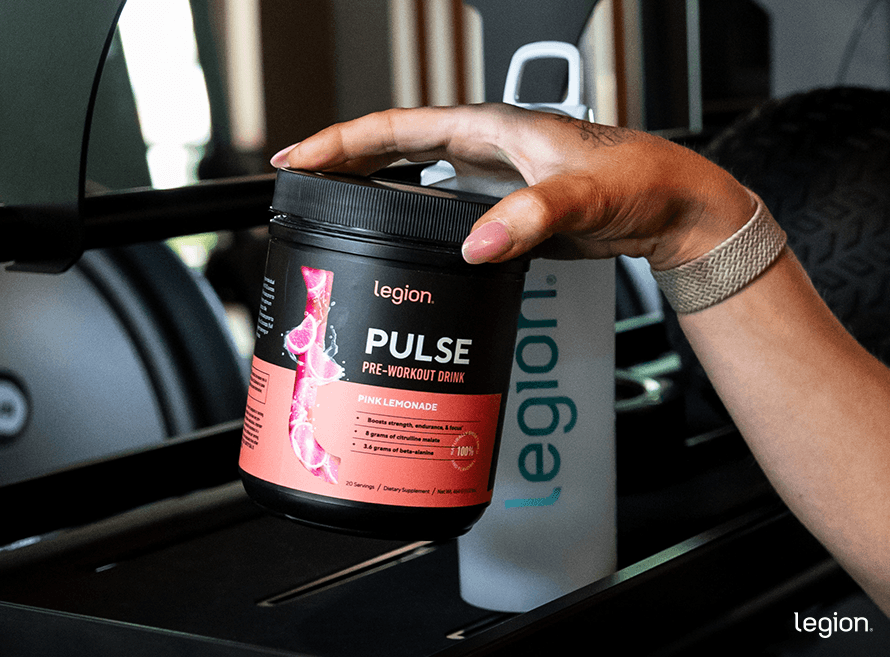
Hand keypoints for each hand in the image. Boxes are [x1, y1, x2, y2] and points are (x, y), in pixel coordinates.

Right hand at [271, 103, 753, 268]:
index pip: (398, 126)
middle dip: (342, 157)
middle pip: (394, 143)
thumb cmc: (637, 182)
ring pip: (413, 168)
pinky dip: (405, 206)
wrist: (670, 207)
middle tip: (299, 180)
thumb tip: (476, 242)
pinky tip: (395, 226)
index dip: (344, 140)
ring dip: (370, 179)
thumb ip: (530, 216)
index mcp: (492, 127)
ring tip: (331, 200)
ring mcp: (492, 173)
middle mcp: (485, 145)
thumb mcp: (583, 196)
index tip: (301, 157)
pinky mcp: (502, 201)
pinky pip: (437, 198)